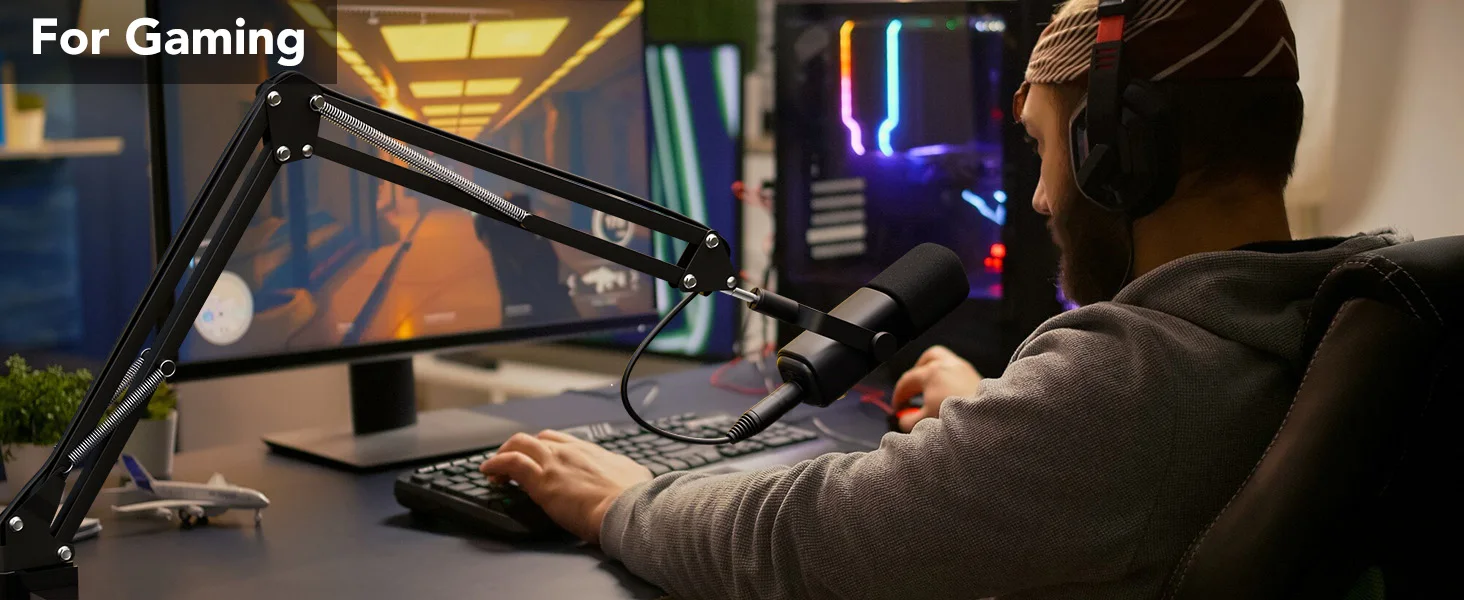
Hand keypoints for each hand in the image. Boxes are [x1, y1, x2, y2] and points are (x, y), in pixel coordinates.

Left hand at [480, 430, 652, 543]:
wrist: (628, 510)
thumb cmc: (634, 498)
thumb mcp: (635, 476)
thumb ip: (626, 472)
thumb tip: (633, 476)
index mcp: (591, 452)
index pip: (561, 440)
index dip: (545, 447)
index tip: (539, 457)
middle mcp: (571, 452)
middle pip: (538, 439)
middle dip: (522, 448)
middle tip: (513, 462)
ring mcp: (555, 464)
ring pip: (519, 444)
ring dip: (504, 453)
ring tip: (494, 467)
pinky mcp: (541, 482)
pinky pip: (510, 463)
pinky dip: (495, 464)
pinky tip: (488, 471)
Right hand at [891, 346, 981, 431]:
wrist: (987, 423)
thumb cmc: (957, 421)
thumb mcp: (924, 423)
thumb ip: (907, 420)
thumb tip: (904, 418)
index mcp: (931, 373)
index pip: (907, 380)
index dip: (898, 394)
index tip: (897, 407)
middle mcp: (948, 365)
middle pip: (927, 359)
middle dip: (916, 372)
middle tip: (912, 389)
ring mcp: (964, 369)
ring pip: (944, 360)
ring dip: (934, 372)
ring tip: (930, 388)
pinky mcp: (977, 376)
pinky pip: (957, 371)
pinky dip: (949, 379)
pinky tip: (948, 394)